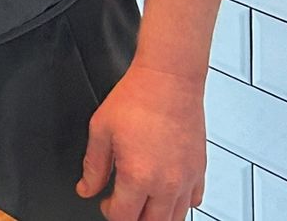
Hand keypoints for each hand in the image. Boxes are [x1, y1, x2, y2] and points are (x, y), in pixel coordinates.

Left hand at [76, 61, 205, 219]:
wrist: (168, 79)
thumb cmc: (138, 97)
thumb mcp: (101, 128)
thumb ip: (93, 165)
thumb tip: (86, 188)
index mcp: (138, 176)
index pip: (123, 217)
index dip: (109, 212)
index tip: (105, 201)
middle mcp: (165, 184)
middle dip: (133, 218)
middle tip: (123, 202)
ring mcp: (186, 179)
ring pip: (174, 219)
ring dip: (156, 216)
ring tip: (143, 200)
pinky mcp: (199, 170)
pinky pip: (193, 202)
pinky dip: (179, 203)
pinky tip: (166, 190)